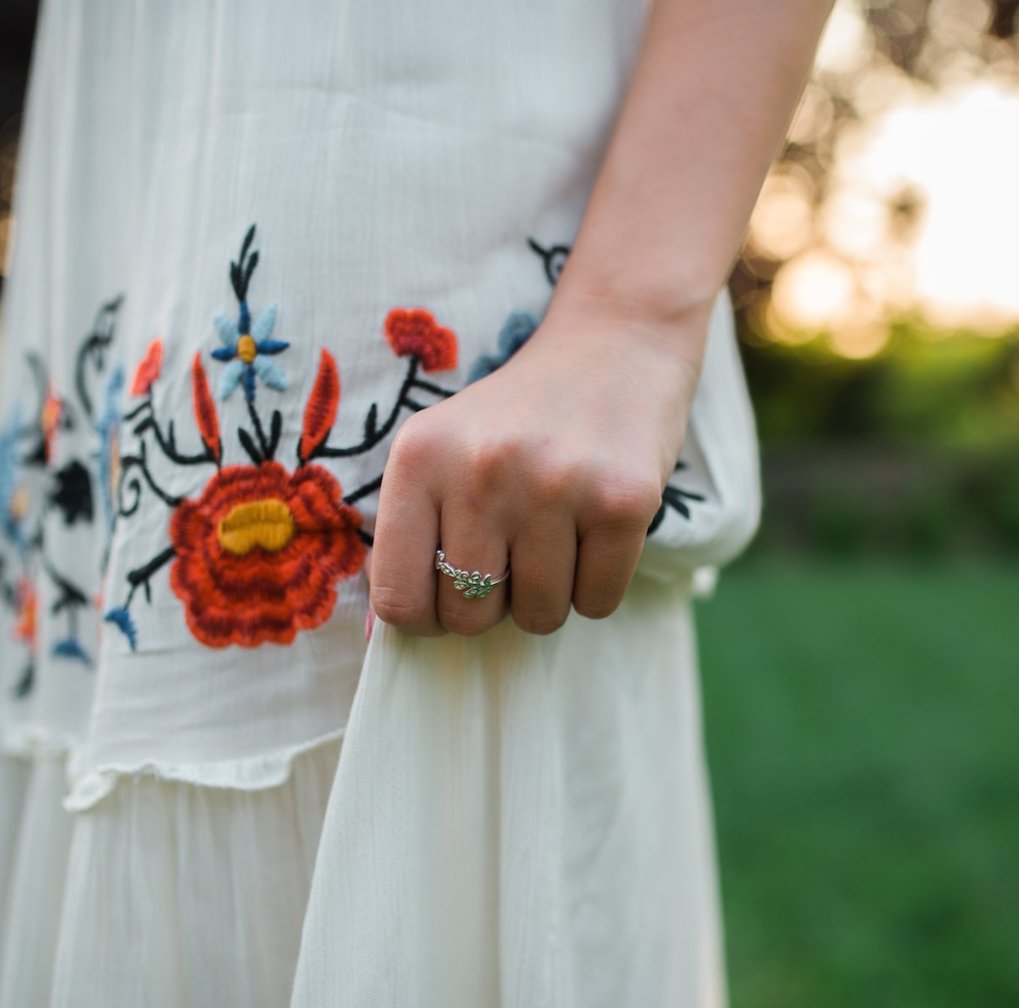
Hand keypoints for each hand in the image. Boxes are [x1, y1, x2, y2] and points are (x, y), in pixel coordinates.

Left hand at [369, 302, 705, 636]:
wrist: (614, 345)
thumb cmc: (518, 418)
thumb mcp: (443, 449)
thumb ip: (409, 530)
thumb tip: (381, 636)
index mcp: (419, 458)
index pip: (396, 599)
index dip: (425, 616)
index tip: (449, 592)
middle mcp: (480, 471)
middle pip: (469, 616)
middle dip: (493, 602)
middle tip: (514, 551)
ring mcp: (554, 485)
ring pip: (539, 617)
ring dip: (548, 593)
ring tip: (557, 532)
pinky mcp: (622, 501)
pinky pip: (597, 603)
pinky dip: (596, 584)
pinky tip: (595, 530)